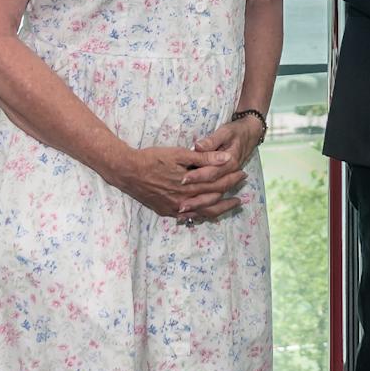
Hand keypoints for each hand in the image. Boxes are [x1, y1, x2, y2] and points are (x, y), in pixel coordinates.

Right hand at [109, 144, 245, 221]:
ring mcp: (175, 208)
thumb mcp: (179, 153)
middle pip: (213, 197)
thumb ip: (204, 158)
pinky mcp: (166, 211)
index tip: (242, 172)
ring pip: (204, 212)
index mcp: (190, 185)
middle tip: (241, 184)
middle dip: (229, 190)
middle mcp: (185, 200)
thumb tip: (226, 158)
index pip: (217, 183)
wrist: (127, 171)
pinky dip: (201, 215)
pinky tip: (207, 213)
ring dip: (220, 207)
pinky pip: (188, 216)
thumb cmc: (152, 158)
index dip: (231, 177)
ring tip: (232, 204)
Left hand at [180, 117, 263, 221]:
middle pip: (212, 189)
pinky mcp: (226, 182)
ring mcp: (228, 180)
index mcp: (230, 161)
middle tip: (179, 201)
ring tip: (183, 209)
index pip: (211, 172)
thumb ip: (212, 141)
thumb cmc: (236, 132)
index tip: (183, 179)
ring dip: (199, 205)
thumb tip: (199, 146)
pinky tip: (192, 211)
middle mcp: (230, 174)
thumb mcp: (225, 132)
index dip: (197, 176)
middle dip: (195, 196)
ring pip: (215, 199)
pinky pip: (217, 201)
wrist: (251, 134)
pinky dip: (205, 208)